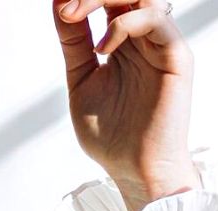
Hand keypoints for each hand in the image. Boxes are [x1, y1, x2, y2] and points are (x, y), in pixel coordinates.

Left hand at [53, 1, 198, 210]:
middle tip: (67, 8)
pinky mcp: (175, 56)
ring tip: (77, 15)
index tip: (59, 6)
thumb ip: (74, 44)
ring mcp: (159, 45)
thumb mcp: (81, 82)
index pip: (106, 0)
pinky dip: (125, 23)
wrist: (134, 169)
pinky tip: (103, 48)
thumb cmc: (111, 136)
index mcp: (121, 42)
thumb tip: (60, 3)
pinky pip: (155, 19)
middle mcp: (142, 38)